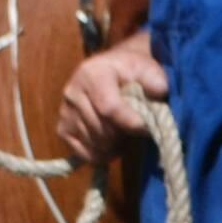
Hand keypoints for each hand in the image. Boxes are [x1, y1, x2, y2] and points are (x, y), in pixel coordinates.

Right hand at [58, 37, 167, 165]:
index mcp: (92, 74)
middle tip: (135, 129)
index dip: (132, 123)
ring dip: (114, 145)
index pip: (109, 108)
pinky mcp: (62, 129)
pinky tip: (112, 142)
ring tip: (124, 132)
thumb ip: (154, 79)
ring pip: (95, 143)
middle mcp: (72, 92)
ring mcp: (65, 112)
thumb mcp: (147, 68)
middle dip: (124, 135)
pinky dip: (102, 154)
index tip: (148, 128)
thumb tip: (159, 91)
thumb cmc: (131, 72)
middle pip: (102, 130)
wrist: (111, 71)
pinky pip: (84, 153)